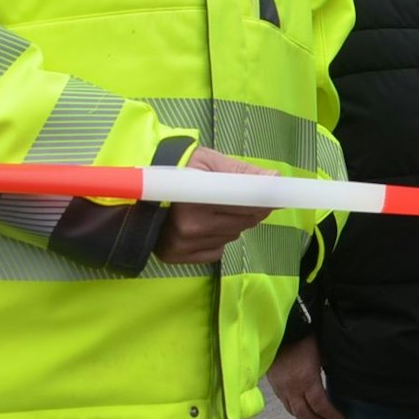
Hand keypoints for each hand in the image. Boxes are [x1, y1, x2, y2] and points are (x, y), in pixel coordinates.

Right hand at [153, 146, 276, 263]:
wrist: (142, 189)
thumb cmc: (179, 169)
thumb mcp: (209, 162)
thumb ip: (243, 172)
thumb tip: (275, 179)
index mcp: (196, 197)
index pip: (247, 204)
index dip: (264, 200)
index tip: (275, 196)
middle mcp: (190, 225)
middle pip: (244, 222)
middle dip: (248, 208)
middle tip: (235, 196)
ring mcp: (182, 244)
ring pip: (233, 236)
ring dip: (232, 223)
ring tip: (212, 208)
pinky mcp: (176, 256)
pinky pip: (217, 251)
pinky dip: (217, 238)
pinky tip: (202, 224)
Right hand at [268, 334, 344, 418]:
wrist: (281, 329)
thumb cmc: (302, 335)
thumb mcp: (321, 350)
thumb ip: (327, 363)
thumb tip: (332, 368)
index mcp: (307, 379)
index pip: (321, 406)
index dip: (332, 415)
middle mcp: (292, 388)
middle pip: (305, 415)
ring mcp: (281, 388)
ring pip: (293, 412)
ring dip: (306, 417)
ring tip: (317, 416)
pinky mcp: (274, 385)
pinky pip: (285, 404)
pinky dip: (295, 409)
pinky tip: (303, 405)